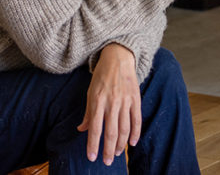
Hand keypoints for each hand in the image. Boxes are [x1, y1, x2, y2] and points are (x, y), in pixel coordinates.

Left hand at [78, 43, 140, 165]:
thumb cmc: (102, 76)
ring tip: (116, 154)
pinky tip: (132, 142)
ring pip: (125, 128)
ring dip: (121, 144)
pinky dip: (136, 132)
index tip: (91, 157)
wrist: (119, 57)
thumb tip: (82, 129)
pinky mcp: (136, 98)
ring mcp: (125, 101)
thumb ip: (88, 112)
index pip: (95, 128)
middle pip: (111, 132)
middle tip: (107, 162)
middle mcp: (112, 102)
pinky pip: (137, 119)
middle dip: (108, 150)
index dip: (93, 145)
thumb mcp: (90, 92)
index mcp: (98, 101)